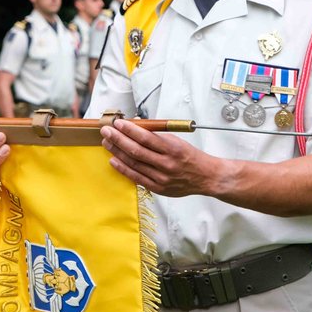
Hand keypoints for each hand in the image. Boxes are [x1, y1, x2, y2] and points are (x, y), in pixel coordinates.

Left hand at [101, 119, 222, 197]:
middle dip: (118, 139)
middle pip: (136, 150)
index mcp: (172, 148)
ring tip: (107, 142)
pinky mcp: (158, 188)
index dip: (129, 130)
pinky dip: (123, 168)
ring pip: (134, 163)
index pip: (145, 138)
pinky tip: (114, 160)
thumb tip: (136, 126)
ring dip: (117, 152)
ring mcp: (161, 177)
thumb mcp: (177, 140)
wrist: (206, 176)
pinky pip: (136, 177)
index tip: (118, 123)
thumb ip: (157, 136)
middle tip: (106, 131)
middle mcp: (166, 164)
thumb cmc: (190, 156)